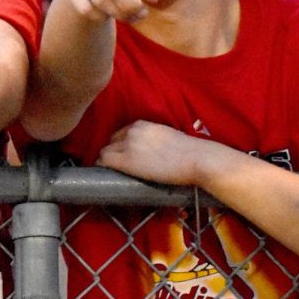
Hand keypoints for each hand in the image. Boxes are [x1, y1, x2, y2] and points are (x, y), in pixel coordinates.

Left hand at [96, 120, 221, 186]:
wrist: (197, 159)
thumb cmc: (191, 152)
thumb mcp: (168, 137)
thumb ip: (155, 140)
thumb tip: (155, 153)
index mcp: (143, 124)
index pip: (122, 133)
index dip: (120, 144)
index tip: (122, 153)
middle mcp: (132, 131)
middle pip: (111, 140)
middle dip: (112, 151)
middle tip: (116, 164)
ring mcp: (128, 145)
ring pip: (105, 151)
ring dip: (107, 160)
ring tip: (109, 171)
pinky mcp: (127, 161)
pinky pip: (104, 161)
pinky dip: (101, 166)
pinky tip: (102, 173)